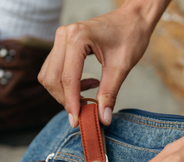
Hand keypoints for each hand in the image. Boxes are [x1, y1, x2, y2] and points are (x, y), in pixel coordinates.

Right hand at [38, 0, 169, 126]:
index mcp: (78, 38)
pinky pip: (54, 70)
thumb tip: (102, 118)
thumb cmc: (131, 35)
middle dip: (65, 100)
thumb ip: (109, 94)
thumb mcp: (121, 67)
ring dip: (64, 93)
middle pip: (52, 78)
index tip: (77, 121)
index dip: (71, 103)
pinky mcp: (62, 44)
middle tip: (83, 112)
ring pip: (49, 75)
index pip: (68, 78)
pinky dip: (65, 83)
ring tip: (86, 96)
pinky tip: (84, 85)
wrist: (133, 18)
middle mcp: (64, 36)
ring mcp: (61, 39)